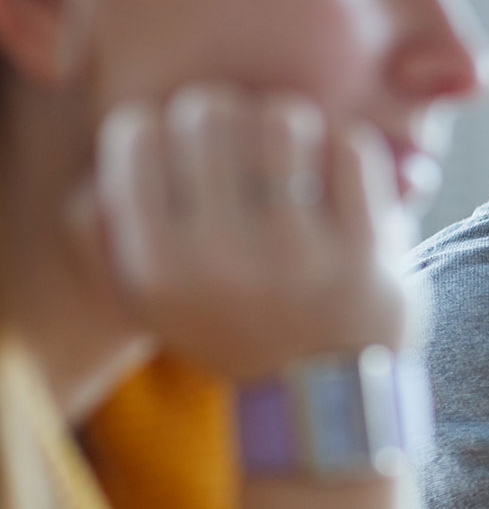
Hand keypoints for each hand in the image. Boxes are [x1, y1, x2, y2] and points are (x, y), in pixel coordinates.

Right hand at [83, 86, 409, 380]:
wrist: (320, 398)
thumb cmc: (230, 326)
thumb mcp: (144, 296)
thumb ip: (101, 230)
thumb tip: (106, 158)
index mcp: (157, 264)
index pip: (137, 134)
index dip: (160, 121)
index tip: (183, 141)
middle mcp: (222, 257)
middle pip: (207, 112)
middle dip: (222, 111)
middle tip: (237, 137)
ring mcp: (301, 253)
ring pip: (281, 119)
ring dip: (284, 119)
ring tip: (286, 145)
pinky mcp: (367, 249)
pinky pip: (352, 147)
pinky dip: (342, 142)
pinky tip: (333, 167)